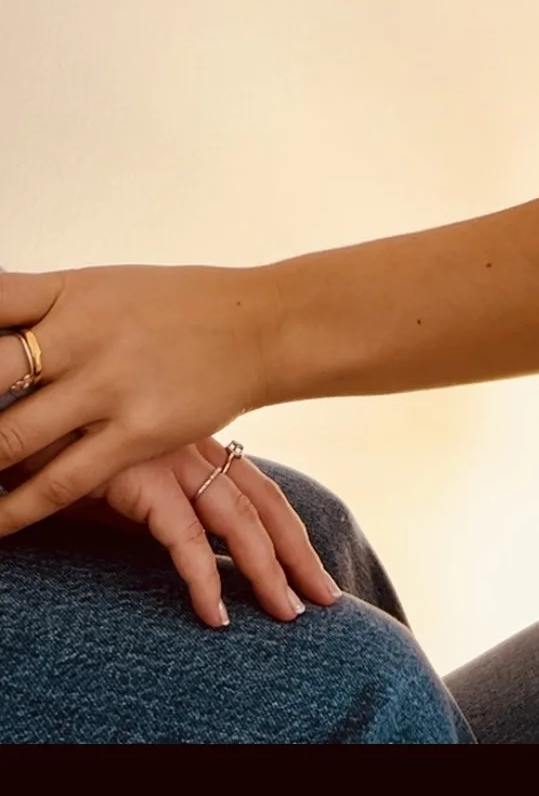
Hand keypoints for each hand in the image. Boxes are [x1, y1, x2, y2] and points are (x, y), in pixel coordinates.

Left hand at [0, 263, 272, 530]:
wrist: (257, 326)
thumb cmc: (171, 307)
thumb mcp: (103, 289)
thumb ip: (41, 307)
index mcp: (72, 289)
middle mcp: (85, 333)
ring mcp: (109, 385)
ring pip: (14, 434)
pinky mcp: (135, 434)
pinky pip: (62, 481)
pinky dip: (16, 507)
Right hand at [3, 430, 340, 628]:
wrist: (27, 397)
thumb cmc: (68, 422)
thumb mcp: (122, 453)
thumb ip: (152, 486)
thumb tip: (175, 529)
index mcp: (194, 433)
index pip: (256, 484)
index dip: (289, 526)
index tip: (312, 565)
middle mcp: (192, 441)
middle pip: (263, 502)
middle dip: (297, 552)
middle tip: (324, 597)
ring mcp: (170, 456)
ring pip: (238, 521)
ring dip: (268, 571)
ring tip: (285, 613)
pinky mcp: (140, 477)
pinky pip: (184, 540)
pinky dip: (203, 581)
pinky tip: (217, 616)